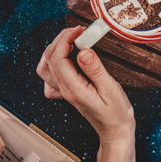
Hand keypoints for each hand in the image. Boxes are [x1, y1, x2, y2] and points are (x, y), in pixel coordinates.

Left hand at [36, 26, 134, 142]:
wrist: (115, 131)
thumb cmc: (115, 113)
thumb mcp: (110, 89)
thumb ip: (95, 69)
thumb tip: (83, 51)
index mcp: (73, 88)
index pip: (58, 58)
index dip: (66, 39)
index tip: (80, 30)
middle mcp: (65, 90)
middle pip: (50, 59)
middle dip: (61, 39)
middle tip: (78, 31)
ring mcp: (64, 92)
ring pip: (45, 68)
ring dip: (54, 49)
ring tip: (70, 40)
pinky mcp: (68, 92)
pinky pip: (50, 78)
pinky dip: (53, 65)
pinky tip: (67, 59)